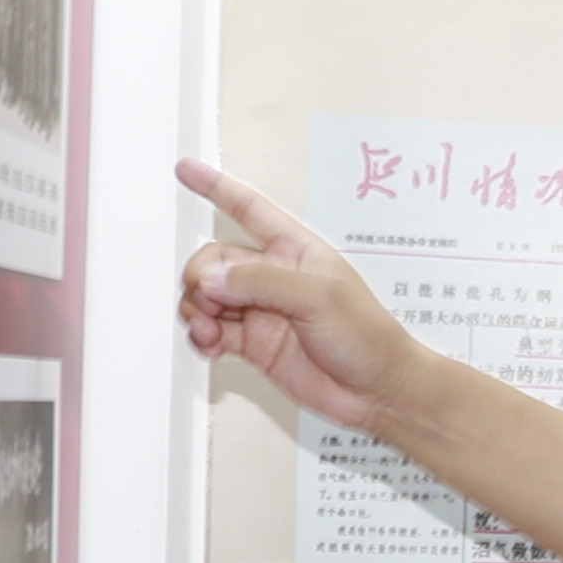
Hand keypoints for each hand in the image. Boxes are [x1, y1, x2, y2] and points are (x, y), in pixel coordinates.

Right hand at [174, 158, 429, 438]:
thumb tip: (212, 279)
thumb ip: (262, 283)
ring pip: (207, 296)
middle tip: (212, 302)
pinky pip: (211, 331)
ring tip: (210, 330)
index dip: (216, 188)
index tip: (186, 170)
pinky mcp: (253, 343)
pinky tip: (210, 345)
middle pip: (214, 260)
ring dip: (197, 310)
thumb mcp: (320, 298)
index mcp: (294, 250)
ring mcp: (261, 310)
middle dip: (202, 277)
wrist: (377, 391)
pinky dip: (201, 336)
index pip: (248, 209)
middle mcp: (273, 276)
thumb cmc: (368, 337)